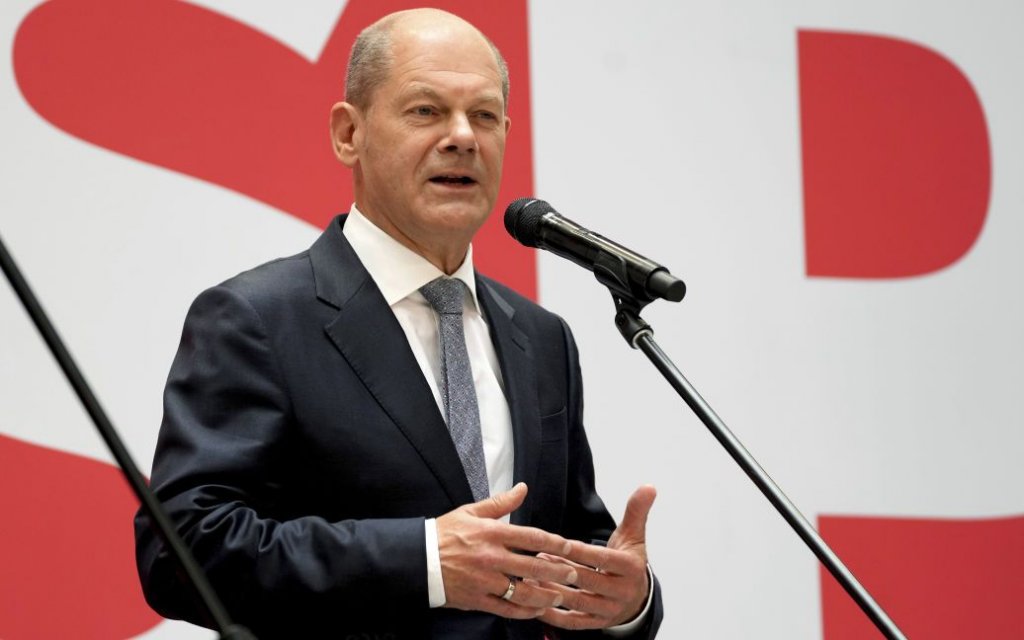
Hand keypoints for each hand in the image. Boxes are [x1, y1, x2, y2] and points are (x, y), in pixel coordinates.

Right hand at [436, 483, 579, 618]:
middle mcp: (491, 557)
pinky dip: (524, 611)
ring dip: (546, 595)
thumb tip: (522, 488)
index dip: (554, 543)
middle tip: (575, 574)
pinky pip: (506, 609)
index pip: (531, 537)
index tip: (569, 546)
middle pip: (533, 567)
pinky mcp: (477, 600)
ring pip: (523, 592)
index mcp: (491, 533)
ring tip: (560, 595)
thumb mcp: (471, 512)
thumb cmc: (444, 533)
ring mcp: (484, 581)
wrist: (418, 559)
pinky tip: (536, 609)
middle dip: (558, 572)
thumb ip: (500, 502)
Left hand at [538, 485, 655, 629]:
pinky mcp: (597, 624)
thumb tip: (649, 486)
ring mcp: (609, 610)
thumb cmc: (628, 562)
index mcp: (630, 568)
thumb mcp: (633, 536)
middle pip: (588, 581)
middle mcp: (622, 592)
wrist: (637, 598)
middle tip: (538, 558)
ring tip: (531, 579)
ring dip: (553, 591)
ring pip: (578, 602)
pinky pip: (574, 622)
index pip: (603, 559)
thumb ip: (636, 511)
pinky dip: (554, 615)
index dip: (581, 551)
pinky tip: (535, 605)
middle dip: (562, 570)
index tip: (559, 543)